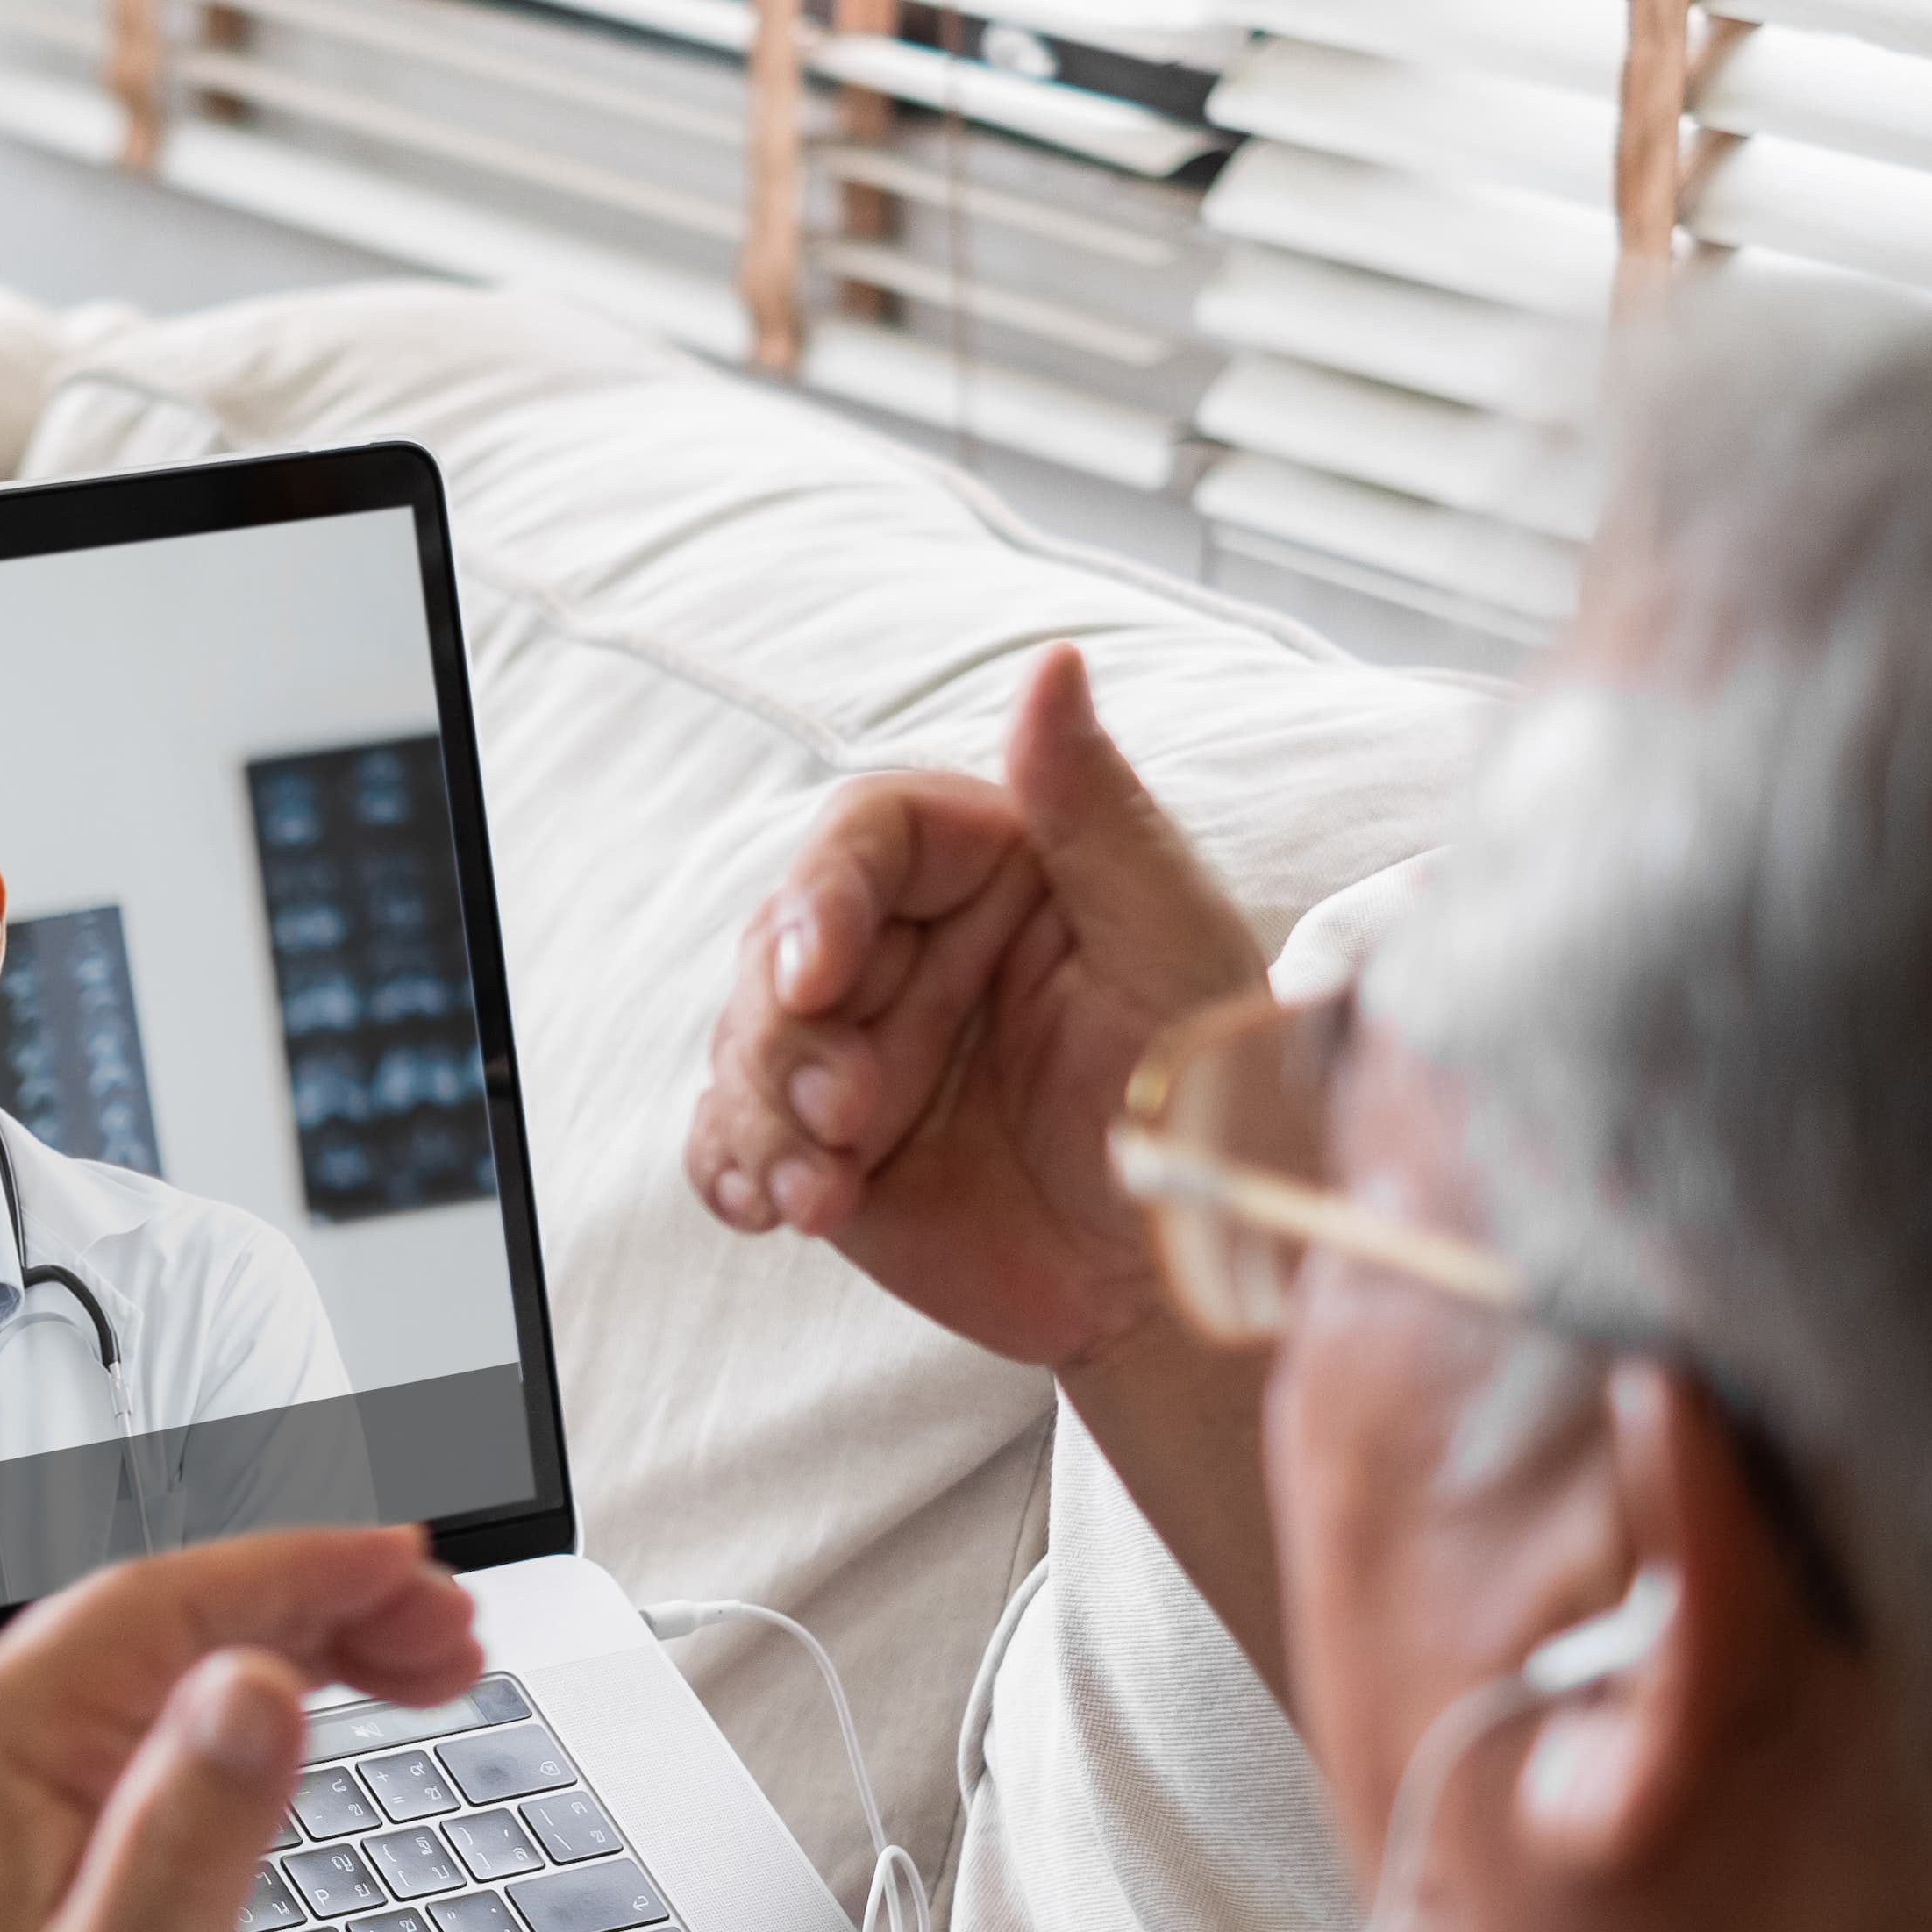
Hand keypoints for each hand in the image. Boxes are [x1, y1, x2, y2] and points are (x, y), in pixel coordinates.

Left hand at [0, 1527, 478, 1931]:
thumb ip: (191, 1832)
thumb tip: (253, 1689)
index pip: (159, 1603)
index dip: (296, 1572)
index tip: (405, 1564)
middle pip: (185, 1614)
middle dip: (329, 1604)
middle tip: (451, 1627)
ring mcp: (23, 1768)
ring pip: (194, 1652)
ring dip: (318, 1642)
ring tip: (438, 1659)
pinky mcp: (67, 1804)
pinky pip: (184, 1706)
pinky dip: (280, 1691)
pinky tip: (356, 1695)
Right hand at [685, 645, 1262, 1369]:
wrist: (1182, 1268)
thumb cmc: (1200, 1091)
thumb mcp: (1166, 939)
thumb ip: (1093, 806)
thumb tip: (1054, 663)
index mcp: (986, 872)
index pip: (863, 838)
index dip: (821, 895)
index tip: (817, 974)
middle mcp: (909, 951)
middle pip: (778, 945)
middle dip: (788, 1036)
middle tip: (847, 1112)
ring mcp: (858, 1050)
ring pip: (744, 1045)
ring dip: (764, 1115)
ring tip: (821, 1189)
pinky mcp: (827, 1148)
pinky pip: (731, 1139)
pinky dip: (732, 1168)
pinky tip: (768, 1207)